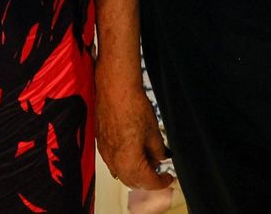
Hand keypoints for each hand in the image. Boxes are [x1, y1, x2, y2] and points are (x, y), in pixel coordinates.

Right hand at [96, 75, 172, 190]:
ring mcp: (105, 153)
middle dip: (148, 180)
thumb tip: (160, 157)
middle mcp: (113, 161)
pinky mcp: (101, 144)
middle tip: (160, 173)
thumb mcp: (153, 131)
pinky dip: (125, 164)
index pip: (147, 182)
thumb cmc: (132, 106)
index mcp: (128, 161)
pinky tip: (134, 153)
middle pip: (132, 182)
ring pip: (121, 173)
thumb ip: (158, 150)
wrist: (115, 89)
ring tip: (149, 161)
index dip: (161, 182)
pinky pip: (113, 162)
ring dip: (136, 173)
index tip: (169, 178)